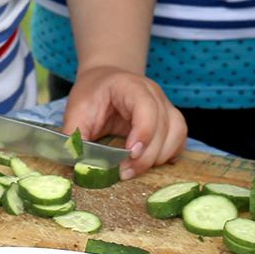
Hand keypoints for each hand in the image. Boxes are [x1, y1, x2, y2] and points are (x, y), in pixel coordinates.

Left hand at [60, 65, 186, 177]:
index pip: (147, 107)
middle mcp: (154, 94)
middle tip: (124, 172)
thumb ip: (74, 138)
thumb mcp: (76, 112)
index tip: (130, 153)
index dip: (143, 132)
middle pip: (163, 125)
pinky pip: (179, 138)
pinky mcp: (169, 120)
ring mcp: (165, 106)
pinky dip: (169, 154)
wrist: (105, 81)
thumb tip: (76, 165)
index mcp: (131, 86)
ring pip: (177, 133)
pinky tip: (151, 163)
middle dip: (146, 155)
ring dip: (159, 156)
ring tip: (135, 169)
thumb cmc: (91, 94)